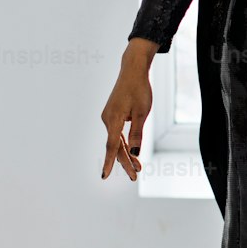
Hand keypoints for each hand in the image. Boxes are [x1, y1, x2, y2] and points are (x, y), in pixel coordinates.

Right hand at [100, 40, 157, 180]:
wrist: (133, 70)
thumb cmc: (139, 89)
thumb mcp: (142, 112)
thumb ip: (137, 133)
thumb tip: (135, 153)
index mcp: (113, 119)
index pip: (111, 146)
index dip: (109, 162)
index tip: (104, 176)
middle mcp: (107, 119)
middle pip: (115, 146)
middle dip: (125, 162)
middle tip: (135, 176)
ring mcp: (108, 117)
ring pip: (116, 141)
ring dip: (126, 154)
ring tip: (138, 168)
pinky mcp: (112, 115)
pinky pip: (117, 133)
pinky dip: (124, 144)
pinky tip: (132, 154)